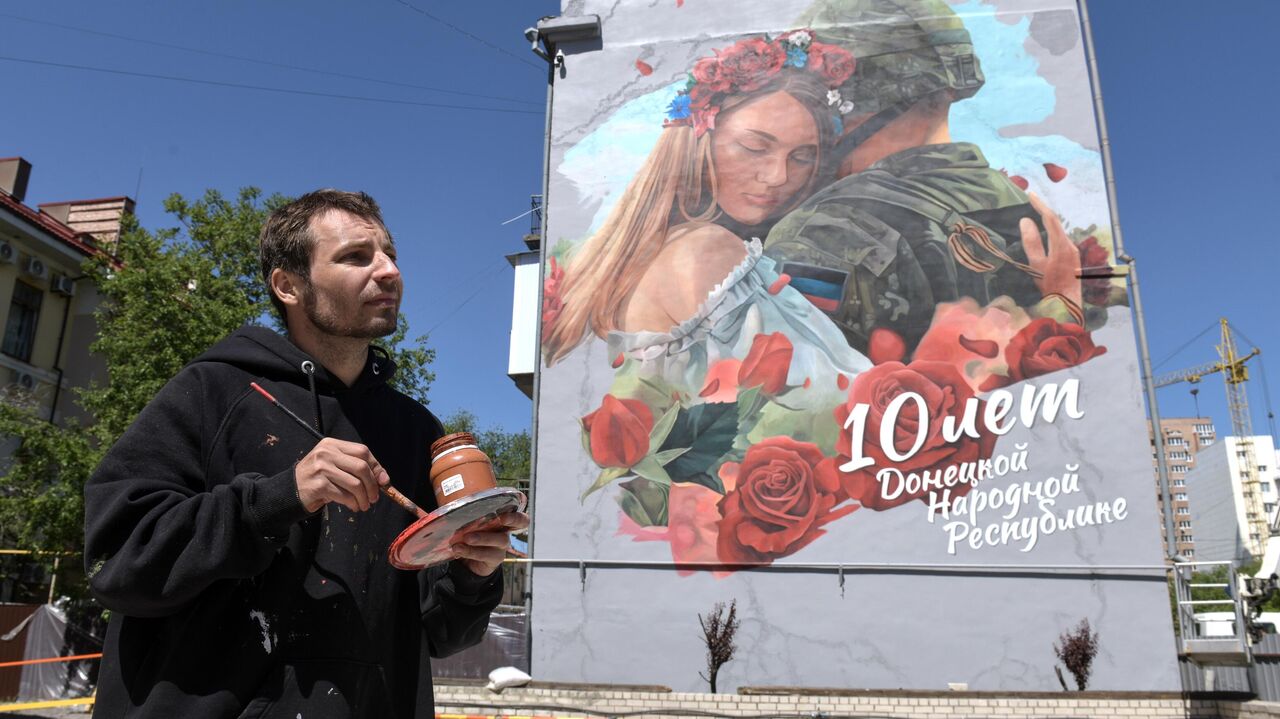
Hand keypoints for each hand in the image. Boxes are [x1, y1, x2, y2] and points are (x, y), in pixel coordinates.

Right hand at [294, 438, 389, 512]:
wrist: (291, 491)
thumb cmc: (318, 478)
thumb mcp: (336, 467)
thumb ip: (357, 468)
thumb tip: (384, 479)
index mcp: (332, 444)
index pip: (362, 451)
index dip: (376, 467)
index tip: (383, 481)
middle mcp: (326, 453)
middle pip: (361, 467)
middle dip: (372, 485)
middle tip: (374, 498)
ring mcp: (321, 468)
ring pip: (355, 484)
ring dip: (364, 498)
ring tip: (364, 505)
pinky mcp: (318, 485)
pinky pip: (345, 495)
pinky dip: (353, 503)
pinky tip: (353, 506)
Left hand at [451, 510, 530, 576]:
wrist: (465, 562)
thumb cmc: (467, 536)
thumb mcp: (467, 524)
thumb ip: (463, 514)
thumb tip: (450, 502)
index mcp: (499, 517)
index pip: (516, 512)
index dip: (515, 513)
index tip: (505, 513)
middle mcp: (504, 530)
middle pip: (520, 522)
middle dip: (513, 519)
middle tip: (501, 518)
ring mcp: (501, 546)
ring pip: (500, 539)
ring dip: (483, 538)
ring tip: (466, 538)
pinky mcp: (495, 559)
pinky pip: (486, 554)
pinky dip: (471, 551)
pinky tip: (458, 549)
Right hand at [1019, 192, 1081, 310]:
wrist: (1067, 303)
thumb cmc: (1049, 286)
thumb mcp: (1036, 264)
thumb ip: (1031, 242)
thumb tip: (1025, 221)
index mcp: (1061, 245)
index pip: (1050, 219)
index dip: (1040, 205)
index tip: (1030, 195)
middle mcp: (1070, 244)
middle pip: (1056, 222)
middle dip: (1043, 210)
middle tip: (1031, 201)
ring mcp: (1073, 251)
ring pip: (1059, 230)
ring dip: (1047, 221)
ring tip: (1035, 212)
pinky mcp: (1072, 257)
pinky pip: (1060, 238)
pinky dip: (1051, 231)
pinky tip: (1044, 232)